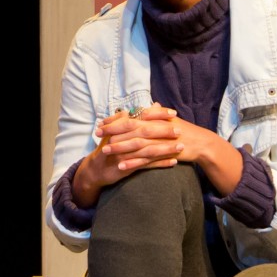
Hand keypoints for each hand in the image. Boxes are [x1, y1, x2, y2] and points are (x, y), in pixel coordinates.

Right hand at [69, 105, 184, 206]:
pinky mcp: (127, 166)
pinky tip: (173, 162)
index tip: (173, 113)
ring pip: (149, 149)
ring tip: (181, 147)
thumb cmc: (109, 147)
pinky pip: (147, 165)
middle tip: (180, 130)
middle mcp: (123, 138)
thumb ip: (130, 118)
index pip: (142, 116)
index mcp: (121, 126)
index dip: (158, 114)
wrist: (96, 169)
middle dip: (165, 130)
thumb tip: (147, 107)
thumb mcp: (116, 130)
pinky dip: (161, 163)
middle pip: (147, 131)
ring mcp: (125, 153)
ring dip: (166, 148)